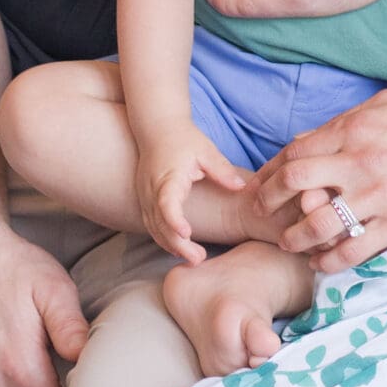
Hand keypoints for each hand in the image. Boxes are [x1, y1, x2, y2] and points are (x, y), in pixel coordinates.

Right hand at [137, 124, 247, 265]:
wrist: (157, 127)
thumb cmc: (183, 139)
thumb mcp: (206, 151)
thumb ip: (222, 170)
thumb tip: (241, 187)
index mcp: (167, 177)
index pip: (167, 203)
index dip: (175, 221)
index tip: (188, 234)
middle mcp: (151, 190)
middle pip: (159, 224)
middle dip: (177, 244)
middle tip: (199, 259)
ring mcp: (145, 196)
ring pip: (153, 228)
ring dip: (170, 245)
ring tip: (195, 259)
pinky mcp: (144, 200)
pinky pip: (151, 225)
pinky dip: (164, 238)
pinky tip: (180, 248)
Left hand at [249, 90, 386, 271]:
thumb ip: (351, 119)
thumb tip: (316, 135)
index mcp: (357, 127)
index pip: (296, 150)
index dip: (272, 169)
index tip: (263, 183)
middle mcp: (361, 160)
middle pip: (294, 182)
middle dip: (270, 200)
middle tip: (263, 213)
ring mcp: (379, 194)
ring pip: (317, 222)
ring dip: (295, 237)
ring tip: (289, 244)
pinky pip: (352, 250)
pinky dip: (329, 262)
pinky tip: (323, 265)